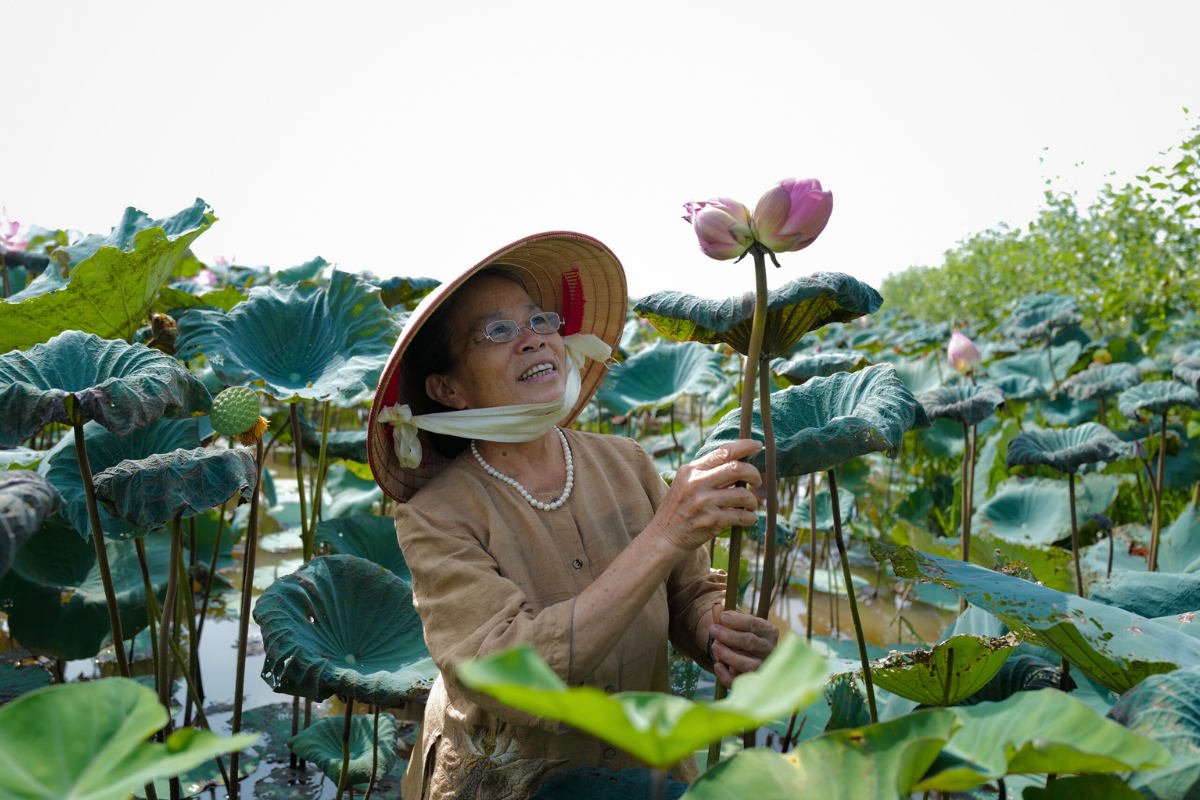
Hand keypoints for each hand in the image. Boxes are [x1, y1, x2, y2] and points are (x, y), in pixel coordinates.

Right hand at [650, 439, 762, 553]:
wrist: (664, 537)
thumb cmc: (679, 509)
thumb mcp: (685, 483)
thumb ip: (707, 472)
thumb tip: (739, 462)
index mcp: (691, 470)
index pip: (723, 452)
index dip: (744, 446)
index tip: (757, 445)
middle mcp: (696, 483)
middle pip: (737, 468)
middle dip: (754, 474)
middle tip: (758, 481)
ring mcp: (704, 502)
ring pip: (743, 494)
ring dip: (753, 500)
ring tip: (751, 504)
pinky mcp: (712, 521)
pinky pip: (741, 516)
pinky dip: (750, 517)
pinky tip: (748, 518)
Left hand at [706, 603, 778, 688]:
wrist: (744, 654)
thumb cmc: (740, 636)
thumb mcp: (733, 625)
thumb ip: (724, 616)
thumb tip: (716, 607)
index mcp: (768, 631)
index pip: (754, 624)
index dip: (737, 621)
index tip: (722, 617)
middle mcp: (770, 649)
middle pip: (751, 642)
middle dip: (729, 636)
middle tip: (713, 630)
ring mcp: (763, 667)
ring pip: (749, 664)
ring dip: (729, 656)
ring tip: (714, 646)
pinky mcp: (754, 681)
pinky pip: (741, 681)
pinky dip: (727, 675)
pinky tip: (717, 666)